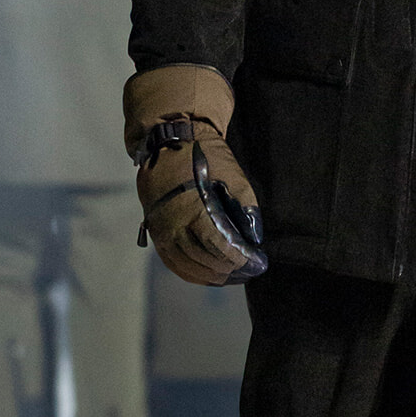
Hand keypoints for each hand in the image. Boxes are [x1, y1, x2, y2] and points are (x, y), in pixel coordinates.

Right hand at [124, 65, 262, 287]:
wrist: (169, 141)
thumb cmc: (206, 157)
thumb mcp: (234, 176)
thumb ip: (246, 209)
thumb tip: (254, 239)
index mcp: (192, 208)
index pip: (219, 245)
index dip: (242, 258)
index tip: (260, 263)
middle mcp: (171, 224)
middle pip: (204, 260)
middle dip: (232, 269)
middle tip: (251, 271)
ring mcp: (160, 230)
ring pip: (187, 266)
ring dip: (214, 276)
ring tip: (235, 275)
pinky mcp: (155, 232)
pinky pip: (173, 262)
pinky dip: (193, 273)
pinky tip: (211, 275)